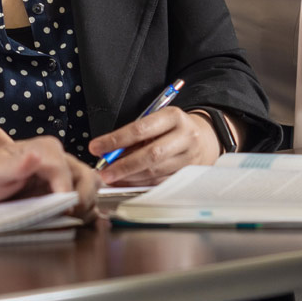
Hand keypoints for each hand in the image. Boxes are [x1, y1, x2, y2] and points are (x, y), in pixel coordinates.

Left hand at [0, 128, 98, 219]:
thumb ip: (16, 165)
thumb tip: (36, 156)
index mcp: (44, 149)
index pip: (66, 170)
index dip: (66, 190)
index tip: (62, 209)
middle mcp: (58, 158)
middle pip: (86, 177)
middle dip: (82, 198)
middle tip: (69, 216)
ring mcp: (62, 173)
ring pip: (91, 186)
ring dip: (87, 204)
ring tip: (71, 218)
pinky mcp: (63, 187)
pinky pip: (85, 196)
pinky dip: (86, 208)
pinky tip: (74, 218)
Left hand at [88, 107, 219, 186]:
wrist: (205, 138)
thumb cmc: (171, 127)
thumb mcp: (157, 120)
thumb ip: (135, 134)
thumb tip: (108, 152)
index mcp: (174, 116)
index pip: (141, 129)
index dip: (116, 139)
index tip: (96, 147)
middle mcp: (185, 136)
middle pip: (151, 154)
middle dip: (123, 165)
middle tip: (103, 172)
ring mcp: (188, 158)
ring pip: (155, 171)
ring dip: (129, 177)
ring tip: (111, 178)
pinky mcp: (187, 174)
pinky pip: (159, 181)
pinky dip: (140, 184)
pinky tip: (126, 183)